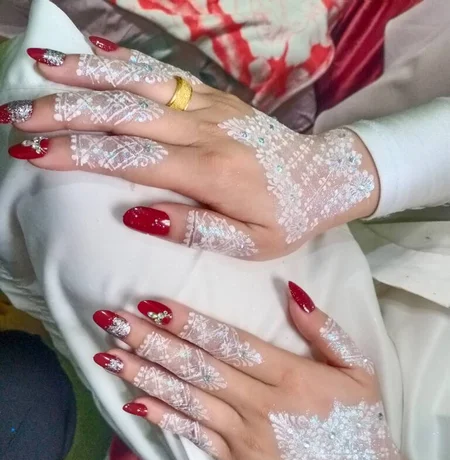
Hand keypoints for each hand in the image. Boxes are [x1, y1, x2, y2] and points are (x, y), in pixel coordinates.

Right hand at [3, 39, 378, 259]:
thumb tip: (136, 215)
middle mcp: (204, 130)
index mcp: (210, 172)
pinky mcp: (215, 96)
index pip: (130, 159)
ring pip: (139, 82)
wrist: (326, 176)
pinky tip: (93, 53)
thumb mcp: (250, 242)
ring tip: (40, 64)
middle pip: (124, 112)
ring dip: (87, 73)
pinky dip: (125, 61)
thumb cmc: (288, 217)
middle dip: (64, 110)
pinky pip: (164, 73)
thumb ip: (194, 228)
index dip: (78, 154)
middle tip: (16, 113)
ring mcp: (210, 106)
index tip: (33, 153)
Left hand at [91, 283, 430, 459]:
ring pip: (188, 401)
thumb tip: (291, 293)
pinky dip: (164, 419)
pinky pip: (195, 437)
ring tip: (108, 355)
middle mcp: (262, 406)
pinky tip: (133, 403)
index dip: (189, 324)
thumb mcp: (358, 368)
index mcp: (292, 377)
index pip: (231, 344)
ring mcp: (246, 437)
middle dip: (152, 343)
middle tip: (110, 320)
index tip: (151, 304)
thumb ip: (324, 330)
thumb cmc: (359, 421)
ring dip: (146, 376)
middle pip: (199, 369)